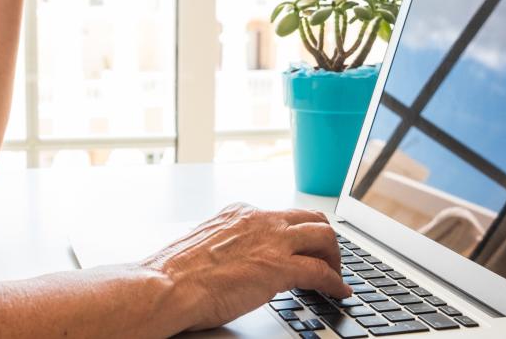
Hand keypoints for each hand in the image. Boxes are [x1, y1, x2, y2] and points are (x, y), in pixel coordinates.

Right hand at [142, 203, 351, 330]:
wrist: (166, 286)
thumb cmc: (175, 273)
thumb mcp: (204, 245)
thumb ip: (226, 245)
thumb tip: (234, 261)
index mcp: (238, 213)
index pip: (279, 215)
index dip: (295, 233)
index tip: (299, 247)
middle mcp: (258, 219)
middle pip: (310, 217)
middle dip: (324, 237)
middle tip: (328, 258)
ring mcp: (271, 241)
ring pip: (323, 235)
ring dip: (335, 256)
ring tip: (336, 274)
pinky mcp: (279, 267)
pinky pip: (321, 271)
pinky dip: (335, 282)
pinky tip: (338, 292)